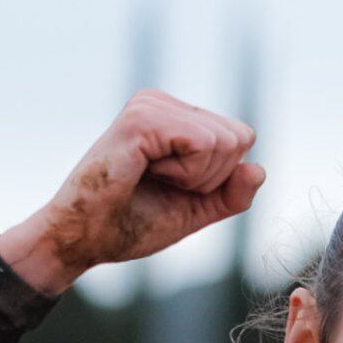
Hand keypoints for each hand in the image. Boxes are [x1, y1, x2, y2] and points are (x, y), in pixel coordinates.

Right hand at [0, 92, 263, 293]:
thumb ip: (232, 194)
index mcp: (174, 117)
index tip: (175, 187)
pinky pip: (203, 144)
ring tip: (149, 179)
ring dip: (195, 177)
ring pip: (224, 141)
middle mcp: (162, 103)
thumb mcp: (197, 210)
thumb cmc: (131, 224)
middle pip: (239, 137)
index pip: (241, 137)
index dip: (220, 177)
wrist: (83, 239)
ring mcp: (150, 106)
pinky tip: (145, 173)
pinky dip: (184, 173)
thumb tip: (259, 169)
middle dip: (210, 177)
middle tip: (161, 185)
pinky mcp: (141, 118)